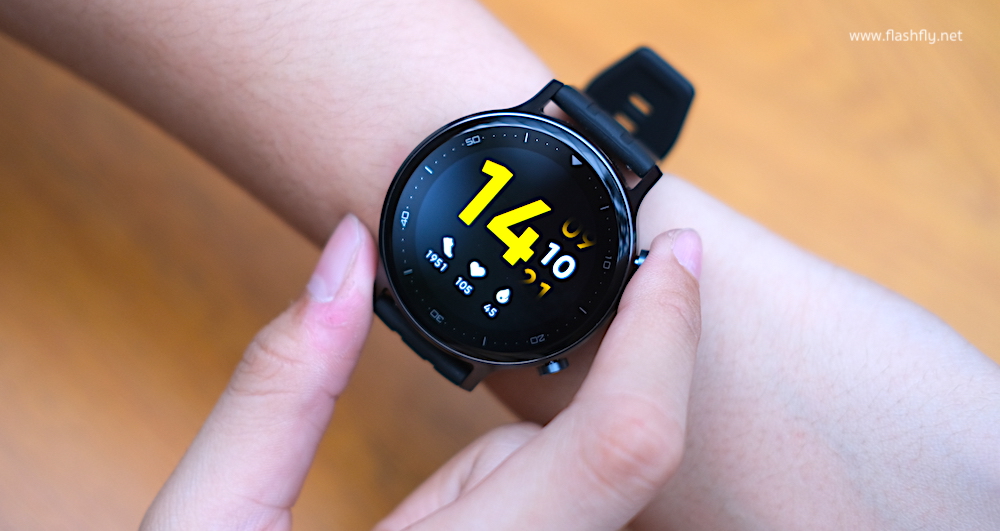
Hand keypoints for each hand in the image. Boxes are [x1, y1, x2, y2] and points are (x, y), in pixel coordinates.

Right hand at [141, 215, 703, 530]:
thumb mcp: (214, 526)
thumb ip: (282, 387)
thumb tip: (345, 260)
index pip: (620, 444)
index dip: (662, 336)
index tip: (672, 258)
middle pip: (608, 459)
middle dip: (545, 413)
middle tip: (456, 443)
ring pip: (578, 487)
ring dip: (512, 466)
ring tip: (417, 519)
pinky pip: (555, 514)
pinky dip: (517, 494)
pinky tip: (445, 527)